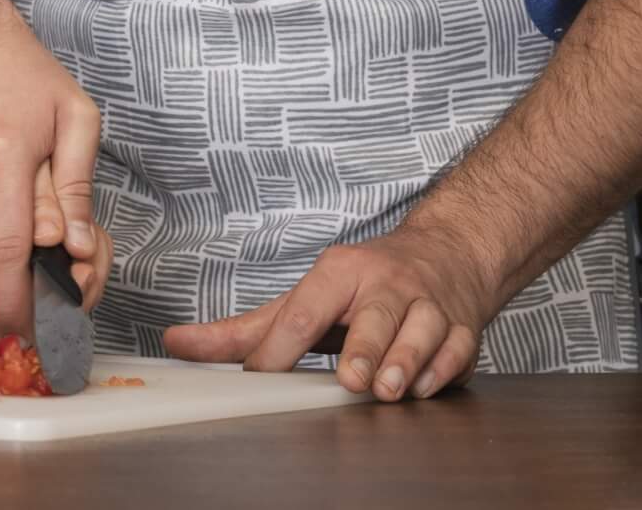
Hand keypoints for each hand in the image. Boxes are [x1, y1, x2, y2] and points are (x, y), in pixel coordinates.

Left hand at [160, 214, 500, 401]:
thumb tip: (177, 342)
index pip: (306, 310)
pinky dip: (443, 370)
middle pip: (376, 315)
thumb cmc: (364, 285)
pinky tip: (426, 386)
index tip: (263, 375)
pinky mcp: (464, 327)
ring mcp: (429, 304)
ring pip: (422, 331)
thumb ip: (244, 329)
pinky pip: (459, 350)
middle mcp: (386, 285)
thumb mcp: (305, 297)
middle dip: (366, 348)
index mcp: (339, 274)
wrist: (448, 252)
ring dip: (407, 361)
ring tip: (391, 388)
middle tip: (353, 378)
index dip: (283, 345)